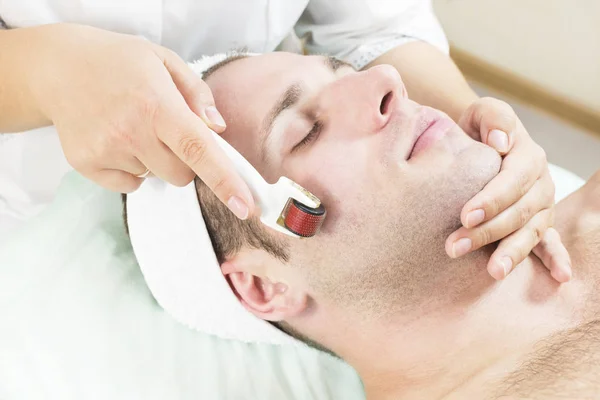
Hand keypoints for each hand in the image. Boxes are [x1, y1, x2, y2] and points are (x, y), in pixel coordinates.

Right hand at [30, 23, 252, 218]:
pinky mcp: (85, 164)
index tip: (246, 207)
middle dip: (186, 161)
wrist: (60, 67)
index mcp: (157, 104)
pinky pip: (128, 185)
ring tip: (134, 127)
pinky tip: (117, 139)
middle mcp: (131, 130)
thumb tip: (218, 129)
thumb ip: (198, 94)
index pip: (199, 149)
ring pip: (155, 178)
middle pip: (182, 176)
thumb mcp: (165, 61)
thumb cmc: (121, 63)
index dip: (225, 180)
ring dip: (154, 160)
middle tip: (166, 131)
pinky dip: (130, 169)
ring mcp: (105, 150)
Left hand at [445, 98, 571, 281]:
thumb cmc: (477, 129)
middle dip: (487, 232)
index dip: (491, 199)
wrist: (480, 142)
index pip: (511, 180)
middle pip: (518, 212)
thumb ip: (493, 118)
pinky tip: (560, 277)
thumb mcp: (483, 113)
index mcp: (528, 156)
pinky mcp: (539, 223)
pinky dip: (555, 258)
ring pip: (531, 232)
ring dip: (511, 253)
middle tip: (454, 247)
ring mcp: (542, 206)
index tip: (465, 216)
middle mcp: (540, 183)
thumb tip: (501, 143)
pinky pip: (550, 243)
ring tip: (492, 272)